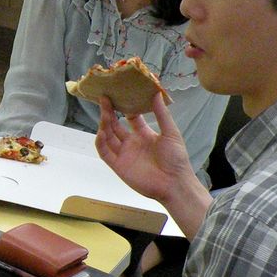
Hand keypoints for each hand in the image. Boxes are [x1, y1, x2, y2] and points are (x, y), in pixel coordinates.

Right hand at [95, 95, 211, 235]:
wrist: (174, 183)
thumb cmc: (176, 158)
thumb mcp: (171, 133)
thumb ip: (162, 114)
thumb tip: (156, 93)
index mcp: (144, 134)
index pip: (131, 117)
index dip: (124, 106)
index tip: (120, 93)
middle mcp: (132, 142)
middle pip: (116, 125)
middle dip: (109, 112)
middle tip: (105, 97)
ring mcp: (124, 154)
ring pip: (108, 136)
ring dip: (104, 123)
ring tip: (103, 110)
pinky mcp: (118, 165)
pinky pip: (105, 152)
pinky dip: (100, 142)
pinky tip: (101, 131)